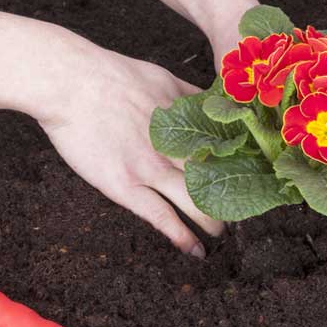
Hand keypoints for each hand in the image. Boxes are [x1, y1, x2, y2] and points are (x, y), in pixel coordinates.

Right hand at [39, 45, 224, 256]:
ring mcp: (151, 170)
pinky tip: (195, 251)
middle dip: (233, 200)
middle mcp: (175, 151)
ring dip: (213, 223)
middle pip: (216, 183)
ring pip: (195, 203)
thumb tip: (215, 102)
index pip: (228, 156)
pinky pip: (161, 217)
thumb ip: (192, 97)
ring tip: (222, 234)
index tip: (255, 182)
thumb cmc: (115, 76)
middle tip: (243, 212)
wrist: (71, 82)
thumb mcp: (166, 79)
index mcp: (188, 128)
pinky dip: (181, 236)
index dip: (243, 172)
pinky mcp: (125, 185)